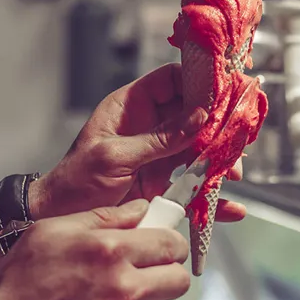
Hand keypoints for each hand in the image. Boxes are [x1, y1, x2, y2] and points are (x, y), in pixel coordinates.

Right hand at [0, 200, 189, 299]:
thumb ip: (102, 217)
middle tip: (145, 272)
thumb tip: (141, 210)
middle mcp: (124, 289)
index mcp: (109, 251)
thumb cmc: (17, 285)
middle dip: (166, 273)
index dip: (169, 243)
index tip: (161, 246)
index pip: (171, 243)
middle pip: (178, 280)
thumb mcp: (50, 233)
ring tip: (107, 298)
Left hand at [33, 63, 246, 221]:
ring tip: (235, 174)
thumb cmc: (75, 181)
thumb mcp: (115, 156)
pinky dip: (212, 198)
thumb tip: (199, 118)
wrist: (60, 218)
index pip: (172, 81)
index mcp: (131, 107)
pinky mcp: (163, 186)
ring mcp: (158, 157)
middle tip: (238, 137)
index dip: (199, 81)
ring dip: (220, 162)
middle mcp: (149, 127)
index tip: (224, 90)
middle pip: (194, 116)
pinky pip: (193, 188)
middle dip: (219, 127)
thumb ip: (159, 138)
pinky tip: (230, 207)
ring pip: (200, 151)